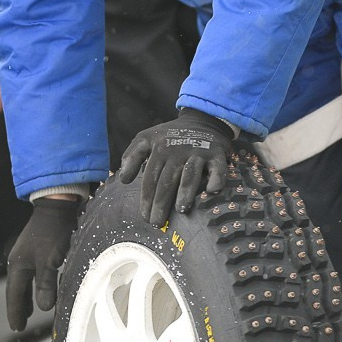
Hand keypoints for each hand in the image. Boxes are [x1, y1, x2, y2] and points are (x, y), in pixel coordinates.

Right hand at [6, 196, 80, 330]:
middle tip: (20, 323)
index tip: (16, 328)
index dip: (16, 312)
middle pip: (16, 290)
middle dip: (18, 307)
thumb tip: (42, 308)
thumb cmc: (54, 232)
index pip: (14, 295)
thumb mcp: (50, 261)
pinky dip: (33, 286)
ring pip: (23, 282)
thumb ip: (46, 285)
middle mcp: (18, 260)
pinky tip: (40, 288)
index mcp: (18, 265)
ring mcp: (26, 254)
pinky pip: (31, 274)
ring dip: (25, 297)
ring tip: (28, 311)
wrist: (57, 204)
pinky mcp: (36, 249)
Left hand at [116, 108, 240, 224]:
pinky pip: (218, 168)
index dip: (146, 199)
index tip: (144, 217)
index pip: (150, 178)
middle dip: (160, 203)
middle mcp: (177, 151)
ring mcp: (198, 152)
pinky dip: (216, 178)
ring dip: (185, 192)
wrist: (201, 120)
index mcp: (159, 149)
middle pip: (167, 181)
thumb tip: (123, 180)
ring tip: (181, 210)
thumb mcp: (145, 138)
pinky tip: (212, 190)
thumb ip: (132, 156)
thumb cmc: (169, 136)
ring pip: (190, 174)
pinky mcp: (216, 154)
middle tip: (157, 222)